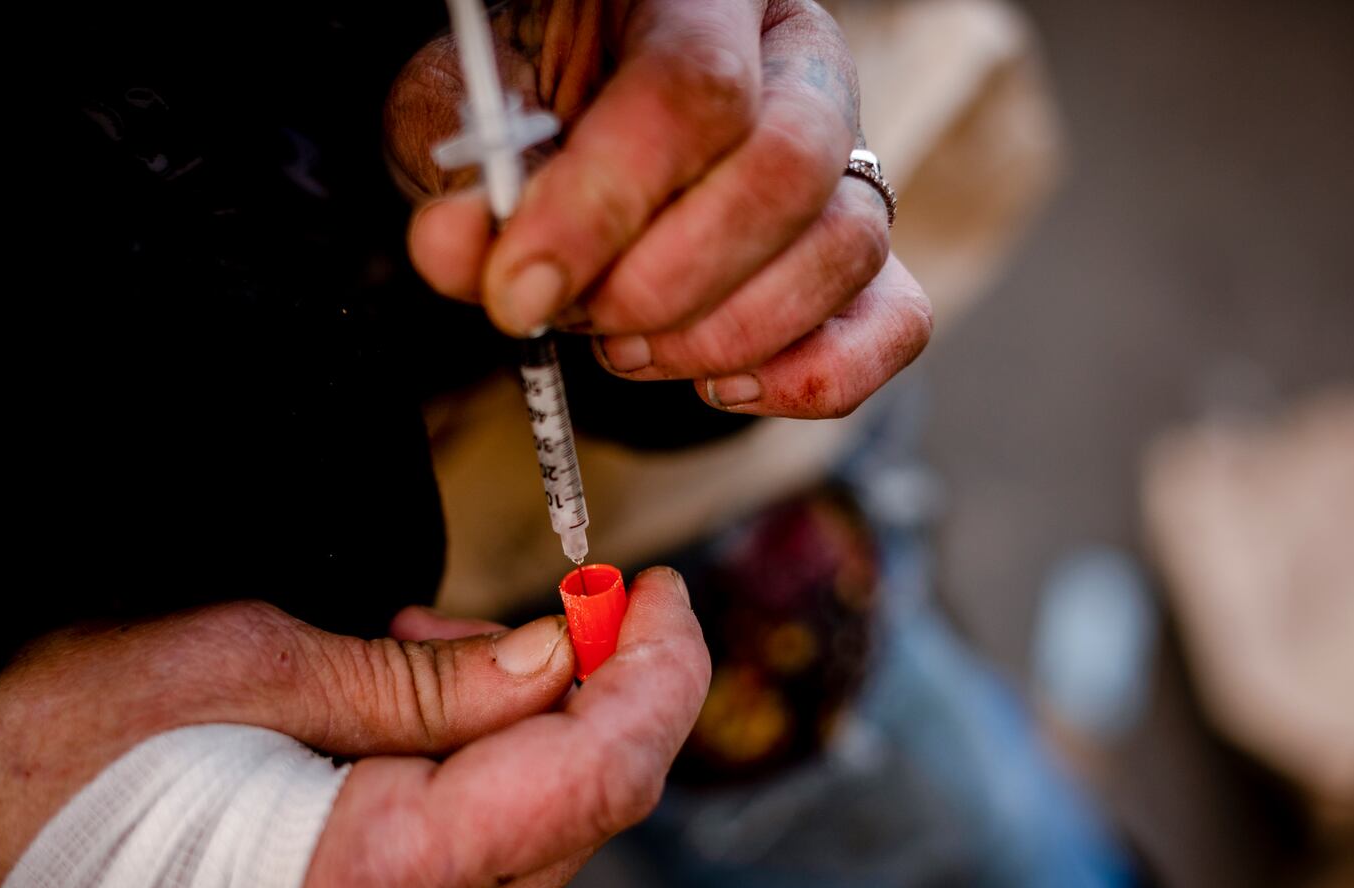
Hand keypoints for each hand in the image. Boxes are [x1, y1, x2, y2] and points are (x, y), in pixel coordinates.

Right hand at [0, 568, 707, 887]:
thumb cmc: (63, 759)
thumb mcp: (242, 666)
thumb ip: (419, 680)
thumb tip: (550, 661)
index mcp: (379, 881)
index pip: (596, 778)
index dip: (655, 675)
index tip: (662, 595)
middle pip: (584, 814)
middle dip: (604, 692)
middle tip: (574, 603)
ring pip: (540, 841)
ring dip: (534, 731)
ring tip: (434, 651)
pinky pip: (479, 869)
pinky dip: (484, 780)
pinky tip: (416, 720)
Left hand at [387, 0, 931, 418]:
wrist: (583, 139)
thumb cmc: (530, 115)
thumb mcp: (467, 120)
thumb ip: (461, 177)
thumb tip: (456, 248)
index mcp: (700, 0)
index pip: (692, 90)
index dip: (603, 206)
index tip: (519, 292)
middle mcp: (798, 64)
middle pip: (786, 172)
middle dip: (667, 281)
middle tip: (580, 320)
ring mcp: (851, 158)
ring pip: (844, 250)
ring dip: (722, 334)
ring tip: (627, 348)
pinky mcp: (870, 254)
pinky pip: (896, 321)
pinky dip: (810, 376)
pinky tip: (720, 383)